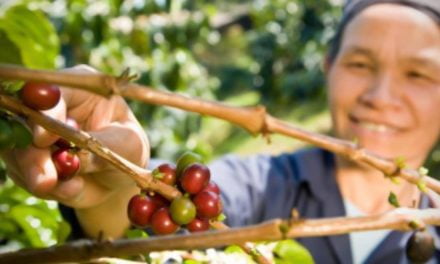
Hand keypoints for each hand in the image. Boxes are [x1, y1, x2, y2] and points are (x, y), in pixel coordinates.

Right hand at [1, 65, 148, 236]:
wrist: (119, 176)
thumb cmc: (128, 148)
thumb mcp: (127, 143)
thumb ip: (102, 146)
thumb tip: (74, 155)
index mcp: (78, 90)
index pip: (52, 93)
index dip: (44, 114)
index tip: (44, 139)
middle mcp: (50, 107)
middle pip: (24, 122)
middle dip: (33, 155)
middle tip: (47, 180)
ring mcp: (33, 133)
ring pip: (17, 151)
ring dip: (37, 175)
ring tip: (70, 189)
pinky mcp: (26, 159)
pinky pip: (22, 174)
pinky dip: (46, 188)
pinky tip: (73, 190)